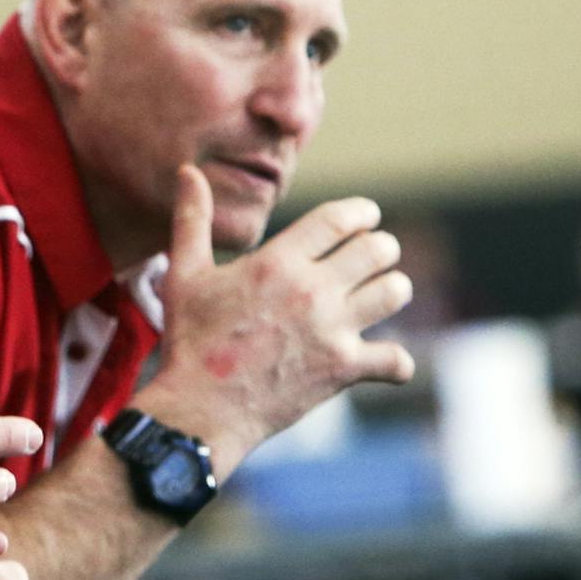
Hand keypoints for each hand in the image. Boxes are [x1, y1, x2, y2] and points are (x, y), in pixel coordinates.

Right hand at [146, 165, 414, 465]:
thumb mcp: (184, 274)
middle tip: (373, 256)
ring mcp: (332, 330)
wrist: (199, 407)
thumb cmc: (189, 339)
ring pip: (395, 292)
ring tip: (380, 294)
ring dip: (392, 289)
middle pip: (378, 250)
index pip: (341, 219)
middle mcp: (312, 290)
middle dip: (380, 248)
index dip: (362, 213)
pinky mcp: (343, 369)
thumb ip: (192, 219)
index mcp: (278, 261)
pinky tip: (382, 358)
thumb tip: (187, 172)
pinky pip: (396, 359)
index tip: (366, 217)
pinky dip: (395, 360)